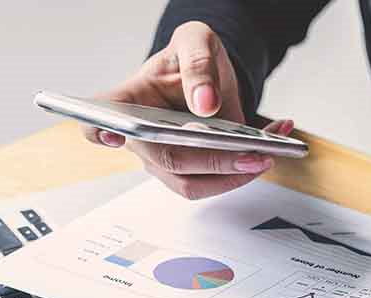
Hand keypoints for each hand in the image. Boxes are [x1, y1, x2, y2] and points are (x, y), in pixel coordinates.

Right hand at [84, 21, 293, 199]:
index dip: (99, 131)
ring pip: (191, 184)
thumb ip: (199, 64)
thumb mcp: (197, 41)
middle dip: (211, 162)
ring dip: (234, 175)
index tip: (111, 134)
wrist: (209, 76)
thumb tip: (204, 104)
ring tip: (267, 152)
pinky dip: (247, 169)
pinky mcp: (192, 171)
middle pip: (165, 160)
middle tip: (250, 154)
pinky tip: (272, 144)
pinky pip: (215, 182)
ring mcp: (164, 159)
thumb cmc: (191, 58)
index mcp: (129, 98)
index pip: (101, 116)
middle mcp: (141, 136)